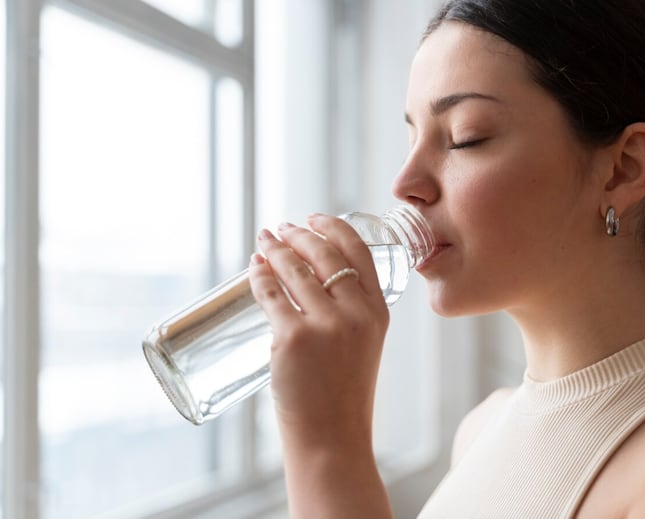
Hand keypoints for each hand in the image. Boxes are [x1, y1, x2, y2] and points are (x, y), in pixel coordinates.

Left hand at [249, 213, 389, 446]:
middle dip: (298, 235)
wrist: (333, 438)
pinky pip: (270, 294)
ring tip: (264, 242)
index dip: (333, 228)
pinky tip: (253, 268)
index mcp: (378, 312)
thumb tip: (309, 281)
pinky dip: (258, 276)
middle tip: (281, 228)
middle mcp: (356, 313)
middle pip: (324, 254)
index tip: (314, 218)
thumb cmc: (344, 396)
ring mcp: (325, 325)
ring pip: (294, 270)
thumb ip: (350, 314)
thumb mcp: (364, 346)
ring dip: (275, 250)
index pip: (359, 252)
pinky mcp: (293, 339)